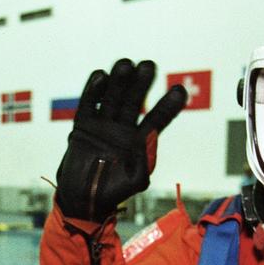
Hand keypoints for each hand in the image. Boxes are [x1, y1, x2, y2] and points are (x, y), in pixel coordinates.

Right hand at [54, 58, 187, 220]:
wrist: (83, 200)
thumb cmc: (113, 192)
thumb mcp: (136, 179)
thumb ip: (145, 160)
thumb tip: (149, 139)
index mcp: (140, 140)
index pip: (157, 118)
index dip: (168, 105)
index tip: (180, 91)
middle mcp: (123, 128)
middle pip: (134, 100)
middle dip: (141, 84)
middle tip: (149, 65)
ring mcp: (103, 125)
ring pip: (112, 97)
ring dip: (119, 81)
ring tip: (126, 64)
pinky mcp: (84, 126)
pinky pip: (88, 104)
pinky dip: (93, 91)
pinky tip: (101, 76)